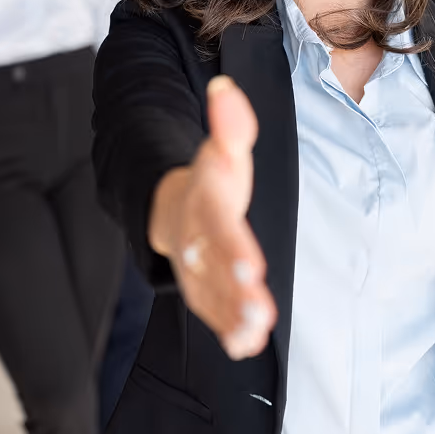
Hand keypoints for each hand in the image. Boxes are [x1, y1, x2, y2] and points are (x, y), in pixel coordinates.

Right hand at [148, 75, 276, 359]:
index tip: (253, 271)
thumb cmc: (213, 180)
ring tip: (254, 335)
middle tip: (258, 313)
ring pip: (212, 296)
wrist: (176, 206)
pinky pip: (212, 311)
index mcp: (206, 207)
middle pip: (214, 270)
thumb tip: (225, 88)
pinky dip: (227, 329)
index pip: (220, 229)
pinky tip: (246, 346)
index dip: (234, 251)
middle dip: (234, 293)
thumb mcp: (223, 150)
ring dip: (232, 317)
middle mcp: (197, 242)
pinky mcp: (203, 289)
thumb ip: (230, 124)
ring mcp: (197, 269)